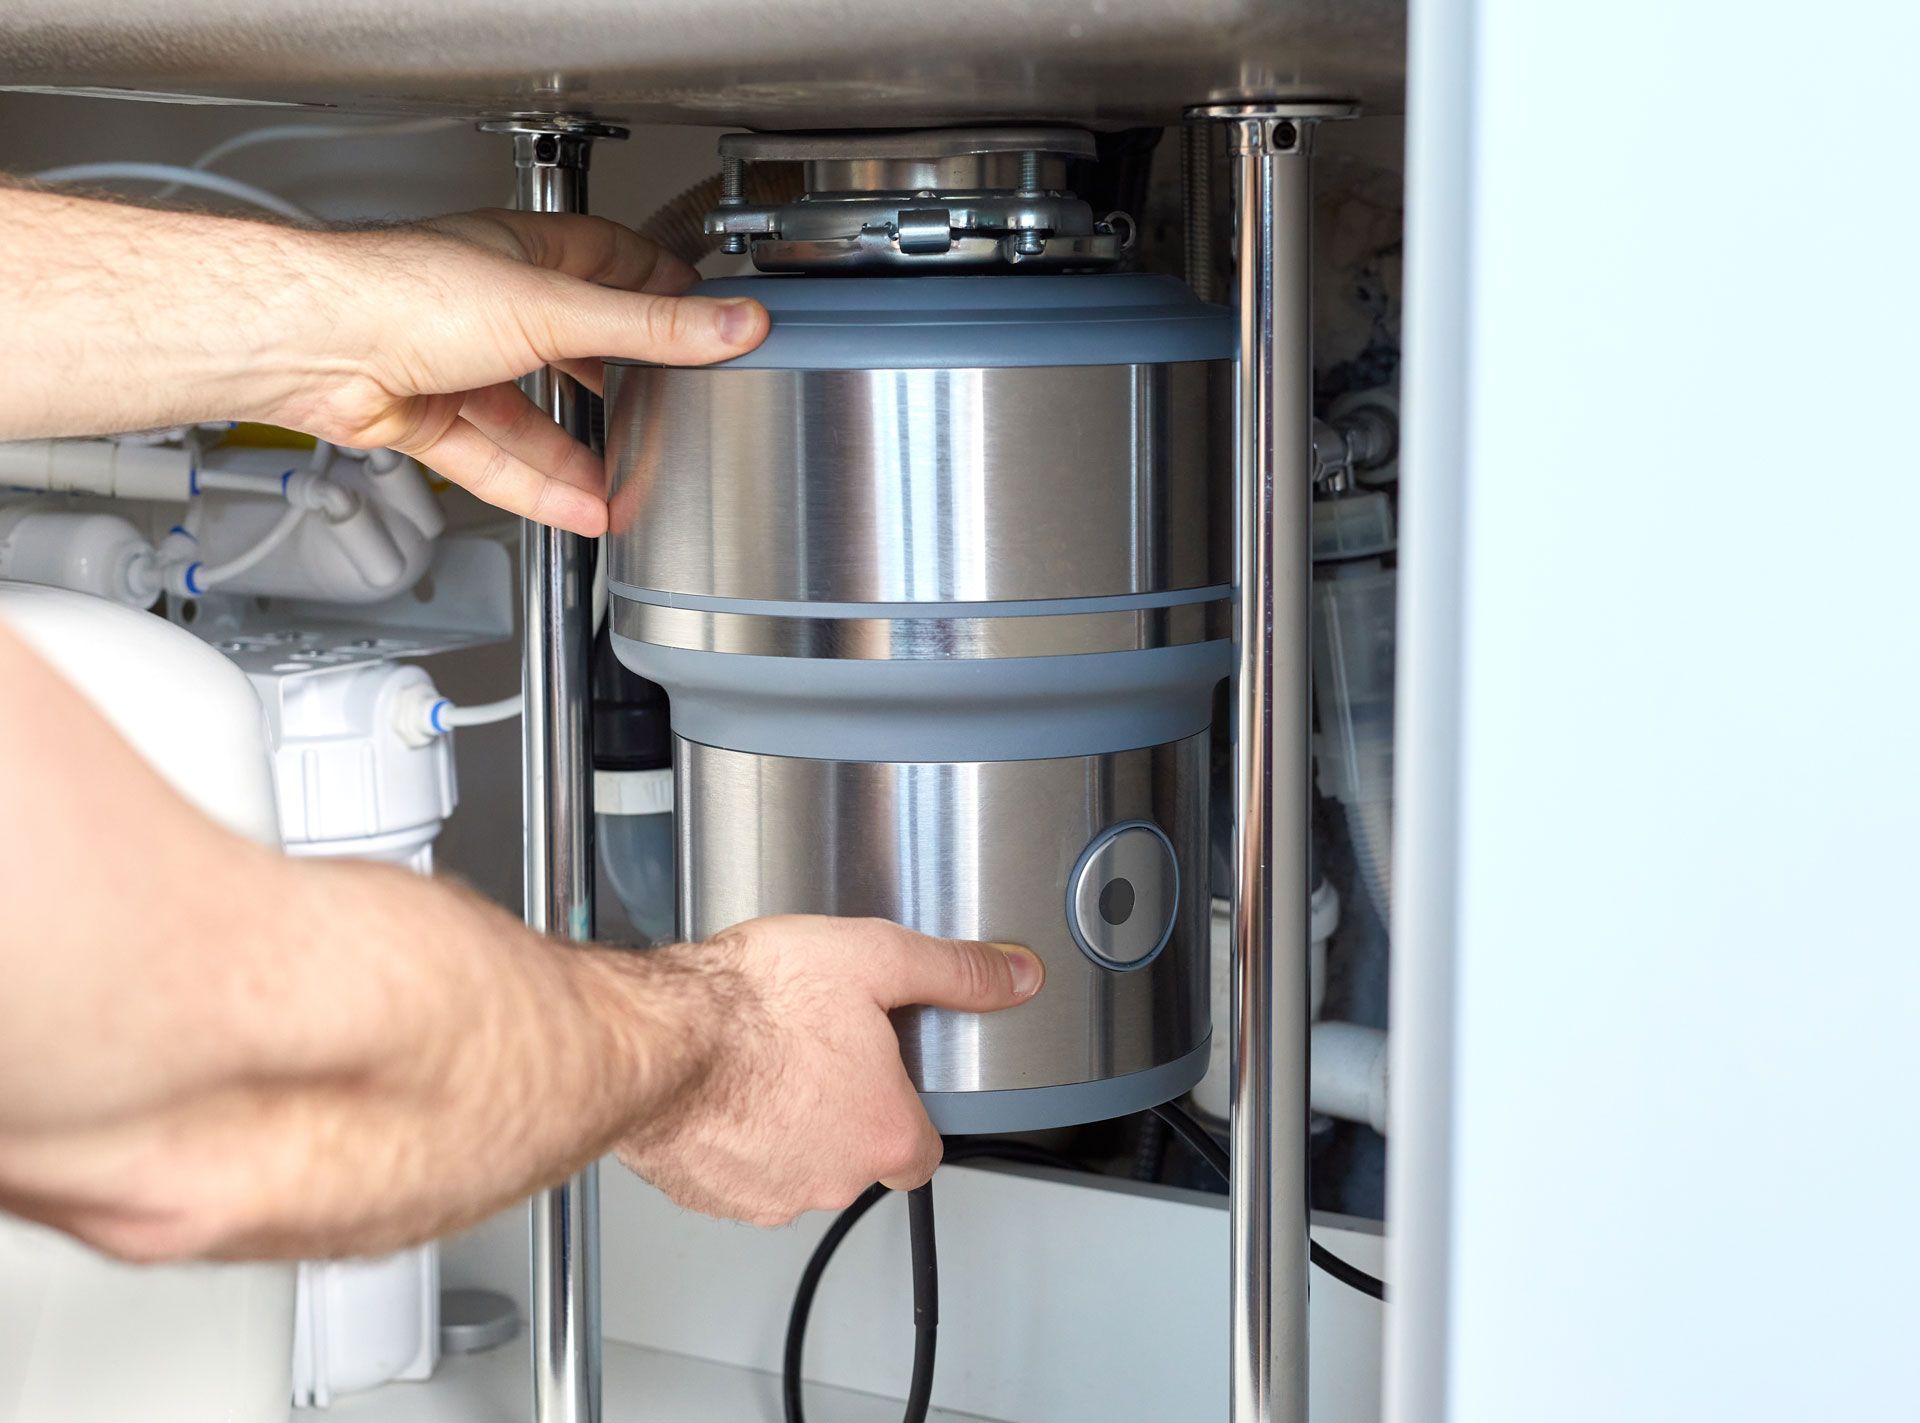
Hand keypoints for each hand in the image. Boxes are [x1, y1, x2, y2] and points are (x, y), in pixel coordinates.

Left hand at [272, 210, 767, 535]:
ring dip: (581, 454)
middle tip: (671, 412)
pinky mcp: (431, 419)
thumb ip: (649, 329)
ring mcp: (457, 366)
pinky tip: (579, 508)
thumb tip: (732, 324)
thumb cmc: (404, 295)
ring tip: (631, 483)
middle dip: (621, 385)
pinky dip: (539, 487)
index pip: (611, 263)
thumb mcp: (554, 310)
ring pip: (536, 417)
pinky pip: (498, 461)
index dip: (659, 291)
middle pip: (574, 348)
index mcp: (522, 255)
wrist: (314, 344)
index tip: (704, 322)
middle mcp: (489, 306)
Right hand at [614, 916, 1044, 1226]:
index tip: (889, 1081)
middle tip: (817, 1047)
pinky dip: (732, 1135)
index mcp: (883, 1132)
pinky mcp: (707, 1193)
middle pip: (855, 1157)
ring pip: (792, 1164)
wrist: (658, 1036)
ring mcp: (764, 1194)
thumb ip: (953, 973)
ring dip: (785, 1122)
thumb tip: (1013, 975)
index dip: (907, 1114)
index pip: (922, 1155)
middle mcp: (830, 1178)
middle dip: (841, 1109)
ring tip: (765, 1056)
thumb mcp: (876, 958)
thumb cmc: (755, 1003)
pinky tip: (722, 1083)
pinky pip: (734, 1169)